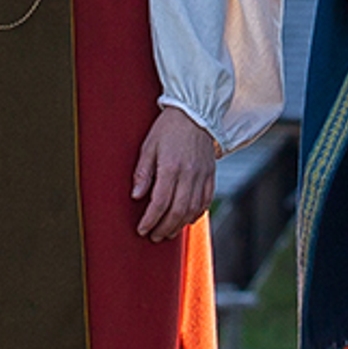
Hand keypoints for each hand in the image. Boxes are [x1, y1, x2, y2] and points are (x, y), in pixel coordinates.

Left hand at [131, 107, 218, 241]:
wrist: (196, 112)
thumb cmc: (169, 127)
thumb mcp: (149, 146)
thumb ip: (143, 172)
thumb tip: (136, 196)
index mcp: (171, 167)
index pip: (160, 202)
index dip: (150, 220)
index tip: (142, 229)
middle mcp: (189, 174)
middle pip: (177, 211)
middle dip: (164, 227)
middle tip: (154, 236)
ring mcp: (203, 175)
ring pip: (193, 209)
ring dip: (180, 225)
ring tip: (168, 232)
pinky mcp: (211, 174)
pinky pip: (206, 201)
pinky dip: (196, 214)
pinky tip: (187, 219)